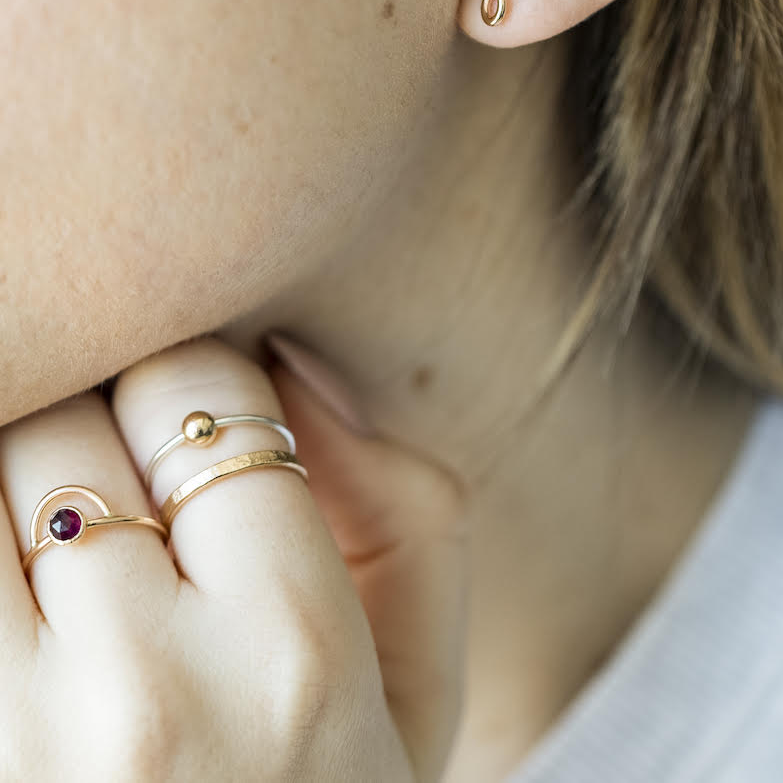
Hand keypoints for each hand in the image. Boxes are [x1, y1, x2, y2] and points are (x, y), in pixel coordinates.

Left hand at [0, 335, 469, 780]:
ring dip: (13, 488)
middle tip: (118, 483)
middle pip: (64, 421)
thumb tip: (292, 363)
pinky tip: (24, 594)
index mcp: (292, 652)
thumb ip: (405, 509)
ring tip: (60, 544)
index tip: (194, 438)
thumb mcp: (418, 689)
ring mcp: (14, 744)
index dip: (193, 387)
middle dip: (92, 428)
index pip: (198, 387)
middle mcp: (143, 698)